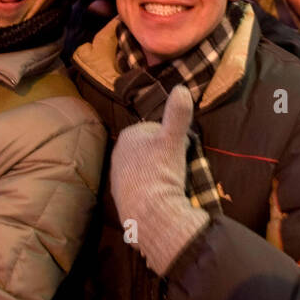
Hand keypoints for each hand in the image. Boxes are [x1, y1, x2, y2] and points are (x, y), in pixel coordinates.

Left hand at [110, 84, 208, 275]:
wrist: (149, 212)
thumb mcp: (173, 139)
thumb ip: (177, 114)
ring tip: (172, 184)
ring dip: (158, 173)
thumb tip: (182, 88)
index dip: (172, 139)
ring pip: (144, 168)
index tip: (182, 150)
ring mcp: (117, 177)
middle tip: (178, 168)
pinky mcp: (121, 198)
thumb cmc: (161, 171)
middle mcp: (118, 154)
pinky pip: (140, 187)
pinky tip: (161, 196)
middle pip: (149, 150)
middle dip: (164, 156)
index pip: (156, 130)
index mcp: (128, 136)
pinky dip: (151, 189)